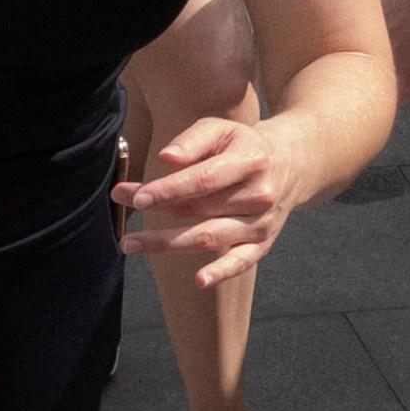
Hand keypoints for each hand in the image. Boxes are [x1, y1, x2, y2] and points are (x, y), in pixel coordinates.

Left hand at [115, 113, 306, 287]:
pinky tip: (199, 280)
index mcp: (250, 161)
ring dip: (167, 243)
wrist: (289, 165)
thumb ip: (193, 140)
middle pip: (200, 210)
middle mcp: (260, 195)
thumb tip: (166, 157)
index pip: (204, 180)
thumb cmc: (241, 145)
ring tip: (129, 244)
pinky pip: (241, 262)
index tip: (137, 197)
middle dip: (157, 213)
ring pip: (210, 237)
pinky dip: (221, 272)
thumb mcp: (221, 130)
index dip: (169, 189)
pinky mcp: (262, 244)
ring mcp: (262, 223)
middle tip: (121, 213)